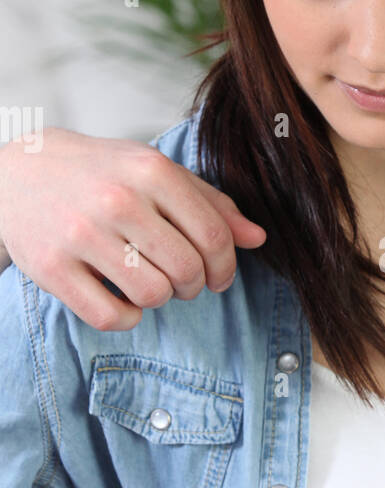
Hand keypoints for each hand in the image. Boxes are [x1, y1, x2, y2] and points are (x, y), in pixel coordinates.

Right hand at [0, 128, 265, 328]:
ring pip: (153, 294)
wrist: (17, 171)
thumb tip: (257, 238)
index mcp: (151, 170)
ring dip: (160, 299)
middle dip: (194, 285)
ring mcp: (81, 234)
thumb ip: (209, 203)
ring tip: (148, 282)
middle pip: (187, 269)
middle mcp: (118, 199)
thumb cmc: (100, 173)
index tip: (218, 277)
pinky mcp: (51, 267)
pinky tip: (121, 299)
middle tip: (182, 281)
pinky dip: (126, 317)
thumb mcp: (155, 172)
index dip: (225, 267)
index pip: (214, 235)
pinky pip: (111, 316)